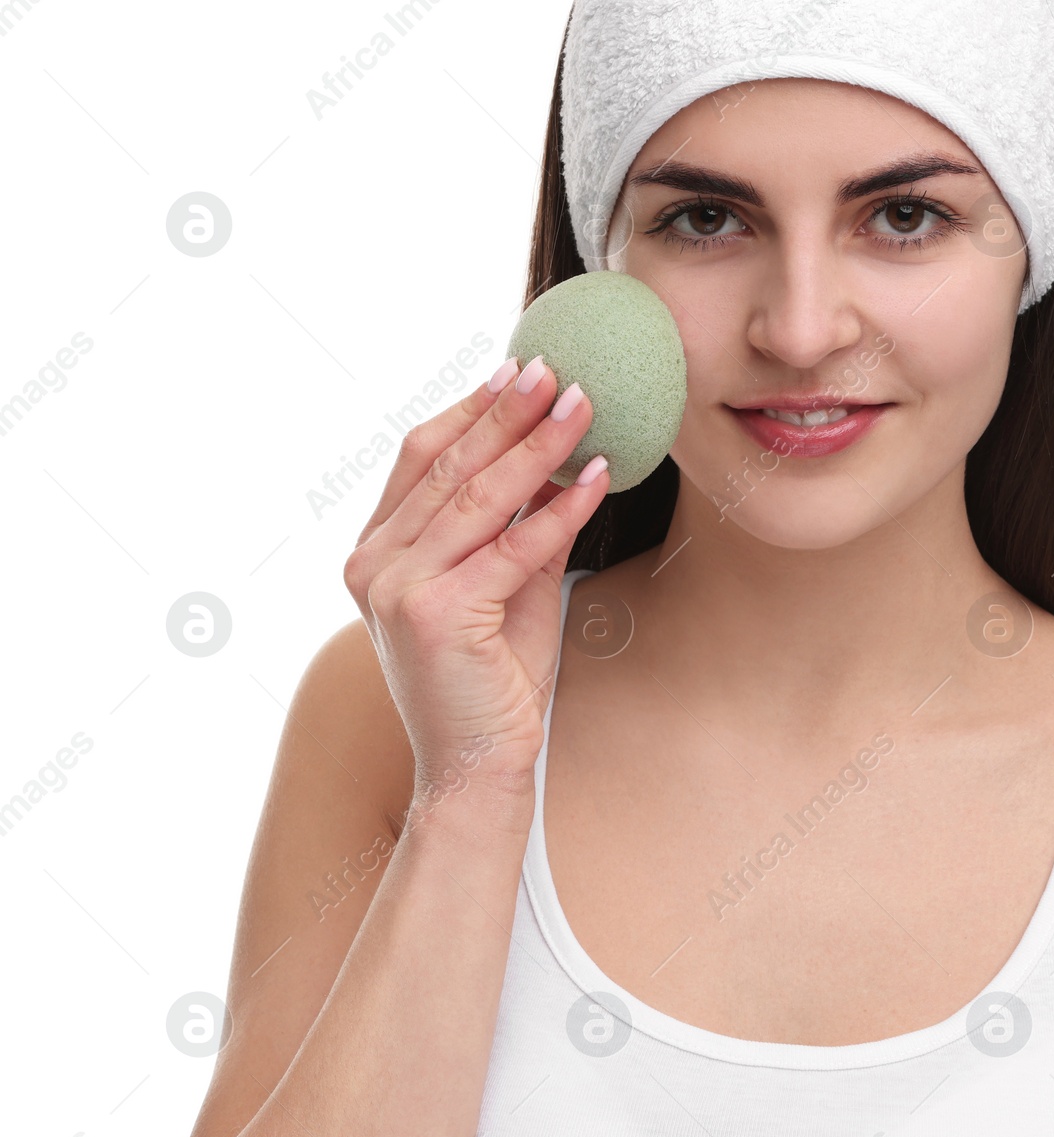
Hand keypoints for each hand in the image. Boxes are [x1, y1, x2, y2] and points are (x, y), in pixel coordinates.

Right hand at [342, 357, 608, 807]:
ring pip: (478, 498)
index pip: (420, 459)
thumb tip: (563, 458)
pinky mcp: (436, 615)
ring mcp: (396, 589)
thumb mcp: (508, 586)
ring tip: (584, 405)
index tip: (517, 368)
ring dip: (537, 445)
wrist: (477, 768)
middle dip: (507, 412)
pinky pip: (512, 547)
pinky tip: (598, 477)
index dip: (470, 410)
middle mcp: (373, 564)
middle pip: (448, 466)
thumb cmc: (493, 680)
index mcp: (376, 551)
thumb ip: (521, 526)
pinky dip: (561, 509)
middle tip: (555, 368)